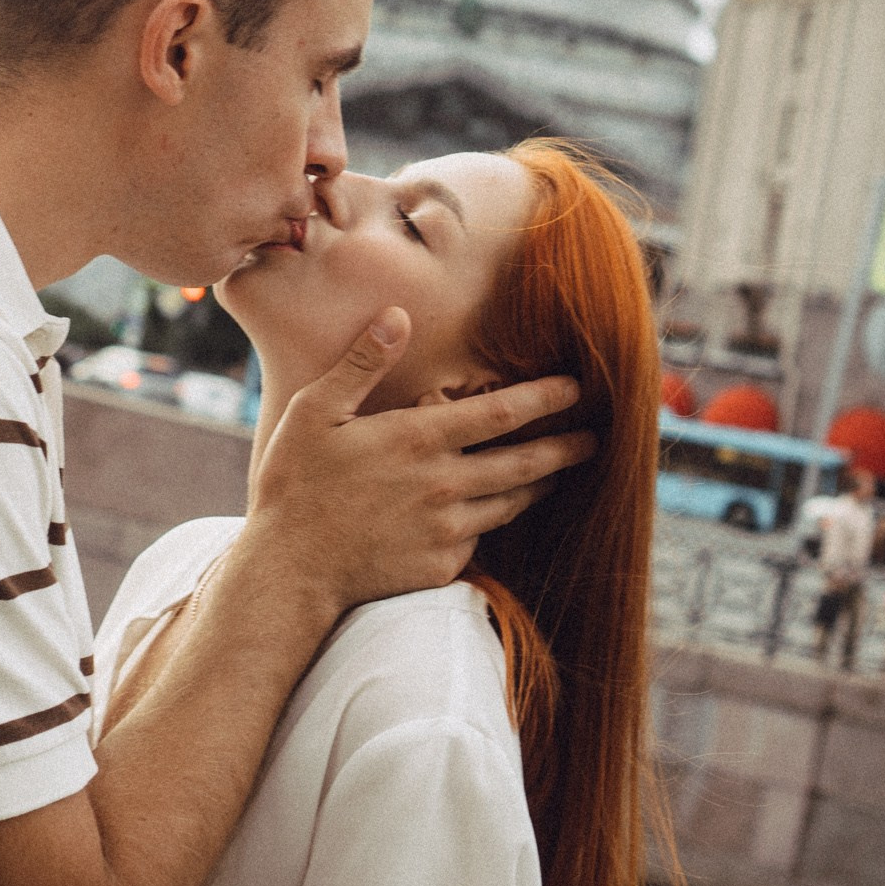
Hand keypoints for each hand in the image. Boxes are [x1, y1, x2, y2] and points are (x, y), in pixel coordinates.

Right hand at [239, 307, 591, 613]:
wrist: (289, 571)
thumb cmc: (295, 484)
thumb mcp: (316, 410)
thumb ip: (363, 363)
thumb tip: (398, 314)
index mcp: (420, 439)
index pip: (502, 412)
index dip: (545, 397)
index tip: (575, 386)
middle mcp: (445, 484)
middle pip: (524, 462)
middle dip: (565, 447)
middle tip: (594, 437)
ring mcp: (447, 529)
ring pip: (510, 503)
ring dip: (538, 484)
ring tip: (557, 471)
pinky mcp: (441, 565)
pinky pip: (479, 539)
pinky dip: (489, 522)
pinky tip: (492, 513)